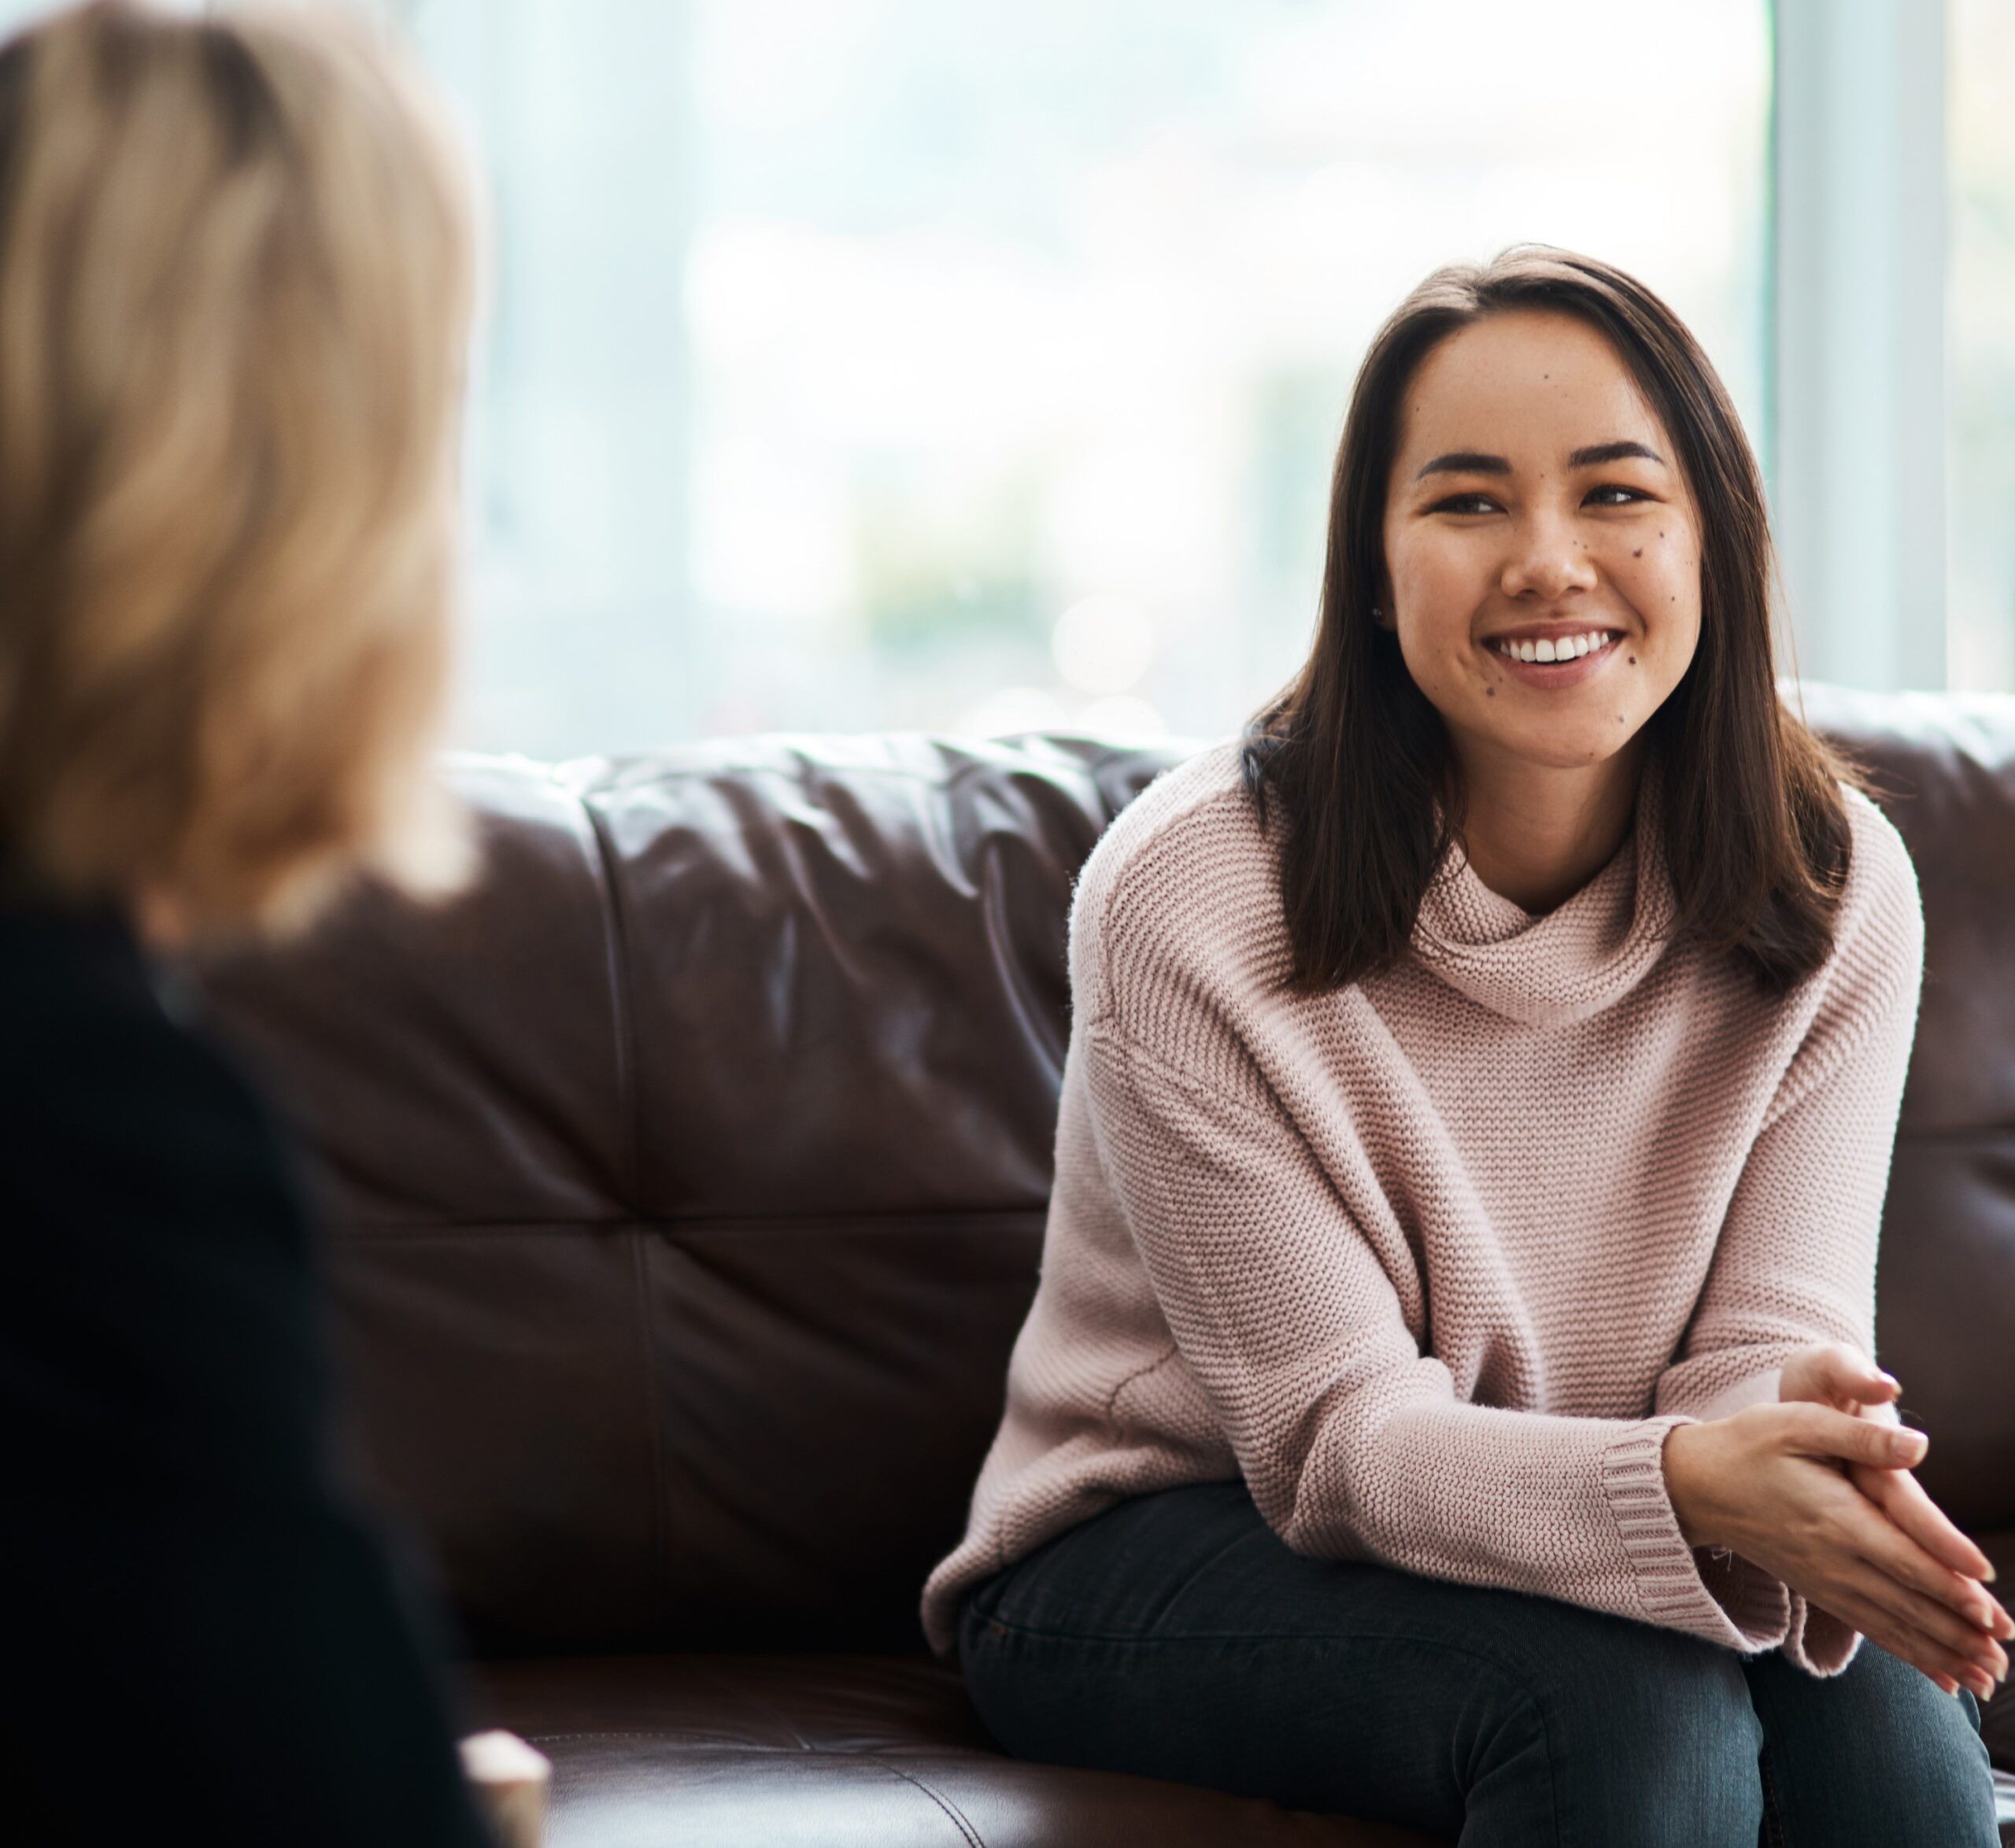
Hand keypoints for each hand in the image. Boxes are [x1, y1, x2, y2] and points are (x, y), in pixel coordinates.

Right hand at [1662, 1402, 2012, 1698]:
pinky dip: (1911, 1655)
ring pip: (1895, 1624)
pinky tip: (1945, 1677)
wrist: (1695, 1486)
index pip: (1902, 1557)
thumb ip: (1862, 1435)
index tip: (1989, 1606)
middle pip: (1907, 1602)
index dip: (1947, 1583)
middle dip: (1960, 1631)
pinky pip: (1873, 1630)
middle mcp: (1833, 1559)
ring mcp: (1825, 1581)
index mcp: (1834, 1516)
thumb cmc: (1750, 1445)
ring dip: (1943, 1652)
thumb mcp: (1800, 1423)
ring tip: (1989, 1679)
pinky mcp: (1820, 1591)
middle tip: (2005, 1655)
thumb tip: (1919, 1445)